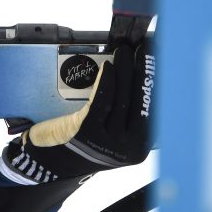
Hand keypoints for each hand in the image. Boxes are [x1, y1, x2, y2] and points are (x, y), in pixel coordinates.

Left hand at [3, 39, 152, 183]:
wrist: (52, 161)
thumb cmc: (87, 142)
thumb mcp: (115, 134)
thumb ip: (131, 114)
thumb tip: (146, 77)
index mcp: (140, 147)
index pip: (155, 108)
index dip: (157, 82)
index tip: (160, 61)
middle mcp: (128, 149)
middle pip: (141, 101)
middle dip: (145, 71)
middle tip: (145, 49)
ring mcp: (108, 143)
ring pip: (122, 98)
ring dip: (126, 70)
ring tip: (125, 52)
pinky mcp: (87, 134)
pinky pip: (102, 101)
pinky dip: (107, 81)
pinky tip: (109, 67)